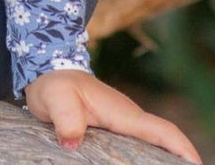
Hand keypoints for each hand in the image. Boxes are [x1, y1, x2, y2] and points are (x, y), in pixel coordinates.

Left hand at [23, 69, 202, 163]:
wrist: (47, 74)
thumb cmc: (54, 85)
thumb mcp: (55, 98)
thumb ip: (65, 118)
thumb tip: (71, 142)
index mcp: (122, 113)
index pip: (162, 130)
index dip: (182, 148)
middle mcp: (128, 119)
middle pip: (163, 142)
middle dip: (178, 160)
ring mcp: (122, 124)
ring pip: (151, 145)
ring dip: (162, 159)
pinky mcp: (114, 130)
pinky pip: (136, 146)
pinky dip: (145, 157)